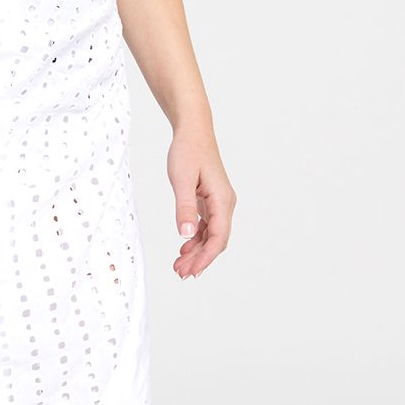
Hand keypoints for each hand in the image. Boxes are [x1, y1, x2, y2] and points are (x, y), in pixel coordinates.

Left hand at [167, 129, 234, 278]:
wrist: (193, 131)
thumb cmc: (188, 151)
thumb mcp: (181, 180)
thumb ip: (184, 208)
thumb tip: (185, 235)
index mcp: (222, 200)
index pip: (218, 237)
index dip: (206, 257)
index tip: (192, 271)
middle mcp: (225, 204)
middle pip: (216, 240)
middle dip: (200, 259)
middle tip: (180, 273)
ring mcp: (219, 203)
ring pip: (211, 235)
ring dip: (196, 251)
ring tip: (179, 265)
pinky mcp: (211, 200)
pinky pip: (206, 226)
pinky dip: (196, 239)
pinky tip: (183, 248)